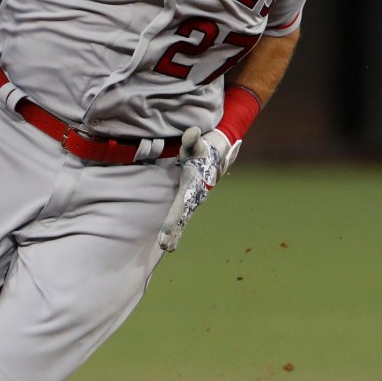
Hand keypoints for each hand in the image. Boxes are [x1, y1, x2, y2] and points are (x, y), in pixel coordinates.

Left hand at [158, 127, 240, 252]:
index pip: (181, 206)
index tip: (166, 232)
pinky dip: (178, 230)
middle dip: (174, 231)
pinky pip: (183, 218)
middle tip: (164, 246)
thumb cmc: (202, 149)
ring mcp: (193, 201)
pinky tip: (171, 241)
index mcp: (193, 187)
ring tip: (167, 248)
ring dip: (176, 234)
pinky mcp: (191, 202)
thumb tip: (192, 132)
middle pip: (182, 217)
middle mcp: (194, 197)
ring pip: (183, 220)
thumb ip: (192, 139)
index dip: (173, 219)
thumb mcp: (196, 143)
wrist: (217, 155)